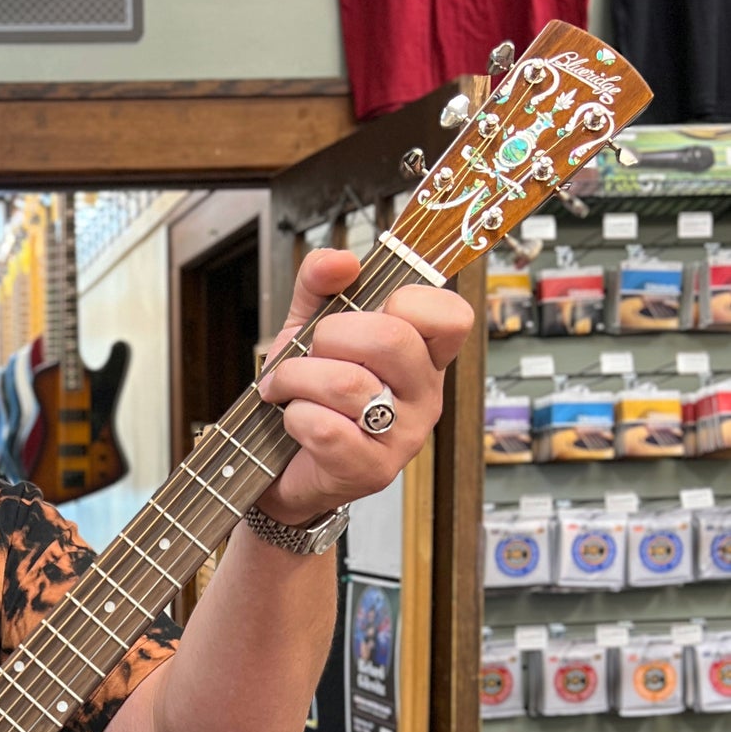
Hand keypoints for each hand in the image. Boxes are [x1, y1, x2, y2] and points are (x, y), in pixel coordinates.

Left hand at [256, 248, 473, 525]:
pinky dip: (295, 417)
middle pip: (392, 338)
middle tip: (308, 352)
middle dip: (330, 335)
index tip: (363, 313)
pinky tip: (292, 422)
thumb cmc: (308, 398)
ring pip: (349, 384)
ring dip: (297, 378)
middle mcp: (425, 395)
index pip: (450, 315)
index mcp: (423, 356)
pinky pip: (327, 429)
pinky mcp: (372, 471)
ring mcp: (404, 437)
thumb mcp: (309, 331)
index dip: (406, 300)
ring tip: (284, 388)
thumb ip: (319, 286)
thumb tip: (339, 259)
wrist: (281, 471)